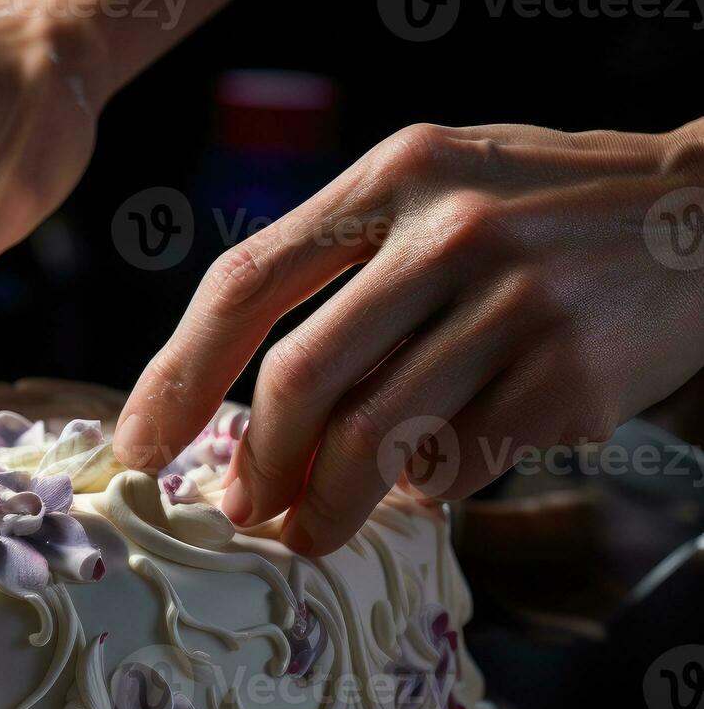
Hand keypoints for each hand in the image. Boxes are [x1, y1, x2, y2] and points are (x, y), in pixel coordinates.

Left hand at [115, 120, 703, 554]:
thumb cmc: (542, 209)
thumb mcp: (437, 186)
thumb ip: (345, 265)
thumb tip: (245, 402)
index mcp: (393, 177)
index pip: (245, 282)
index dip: (176, 377)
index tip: (141, 446)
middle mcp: (447, 235)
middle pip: (298, 380)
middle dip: (253, 465)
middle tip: (238, 508)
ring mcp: (513, 309)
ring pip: (373, 443)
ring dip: (321, 509)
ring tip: (304, 532)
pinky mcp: (567, 382)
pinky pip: (455, 467)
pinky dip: (420, 495)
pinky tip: (418, 489)